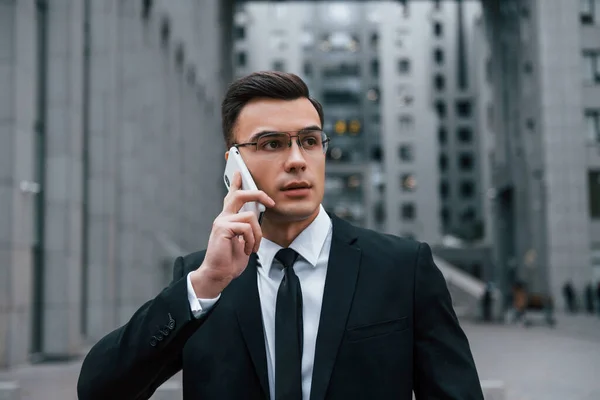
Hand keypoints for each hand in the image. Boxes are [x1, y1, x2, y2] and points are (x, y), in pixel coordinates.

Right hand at [190, 171, 274, 297]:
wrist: (218, 274)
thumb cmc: (230, 260)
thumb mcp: (243, 241)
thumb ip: (247, 228)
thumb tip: (256, 217)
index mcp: (227, 219)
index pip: (231, 197)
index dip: (236, 184)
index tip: (240, 172)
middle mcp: (223, 217)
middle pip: (239, 195)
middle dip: (257, 194)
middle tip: (270, 201)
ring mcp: (222, 222)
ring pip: (250, 217)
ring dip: (257, 235)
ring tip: (251, 247)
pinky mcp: (223, 228)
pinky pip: (246, 228)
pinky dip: (251, 241)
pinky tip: (246, 250)